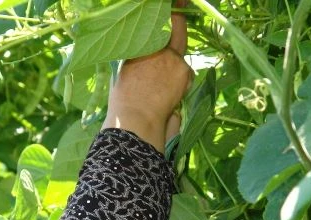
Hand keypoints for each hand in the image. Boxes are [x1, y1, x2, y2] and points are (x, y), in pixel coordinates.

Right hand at [102, 0, 191, 152]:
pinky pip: (185, 74)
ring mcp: (174, 58)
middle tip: (182, 10)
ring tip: (163, 84)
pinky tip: (170, 94)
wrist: (137, 117)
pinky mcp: (184, 71)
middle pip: (178, 28)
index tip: (178, 4)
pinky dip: (181, 81)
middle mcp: (158, 47)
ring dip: (176, 66)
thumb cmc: (124, 99)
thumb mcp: (125, 70)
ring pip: (181, 58)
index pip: (161, 22)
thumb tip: (147, 56)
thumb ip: (139, 56)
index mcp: (140, 45)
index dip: (172, 12)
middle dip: (179, 21)